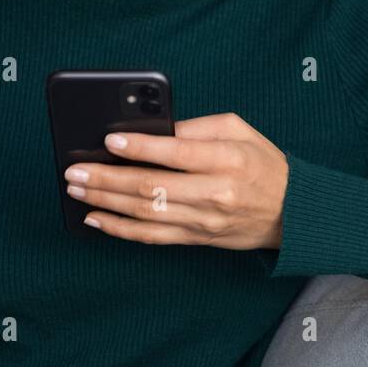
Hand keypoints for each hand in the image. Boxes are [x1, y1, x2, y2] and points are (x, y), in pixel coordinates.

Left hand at [63, 112, 287, 249]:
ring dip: (106, 203)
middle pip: (153, 188)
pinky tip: (95, 219)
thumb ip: (196, 127)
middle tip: (75, 170)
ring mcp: (204, 221)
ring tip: (77, 190)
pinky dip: (120, 230)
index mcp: (227, 159)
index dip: (140, 148)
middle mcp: (215, 193)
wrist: (292, 212)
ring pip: (147, 215)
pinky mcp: (197, 239)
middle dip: (108, 179)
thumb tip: (152, 129)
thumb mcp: (238, 130)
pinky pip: (152, 237)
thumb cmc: (262, 162)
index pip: (177, 153)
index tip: (109, 141)